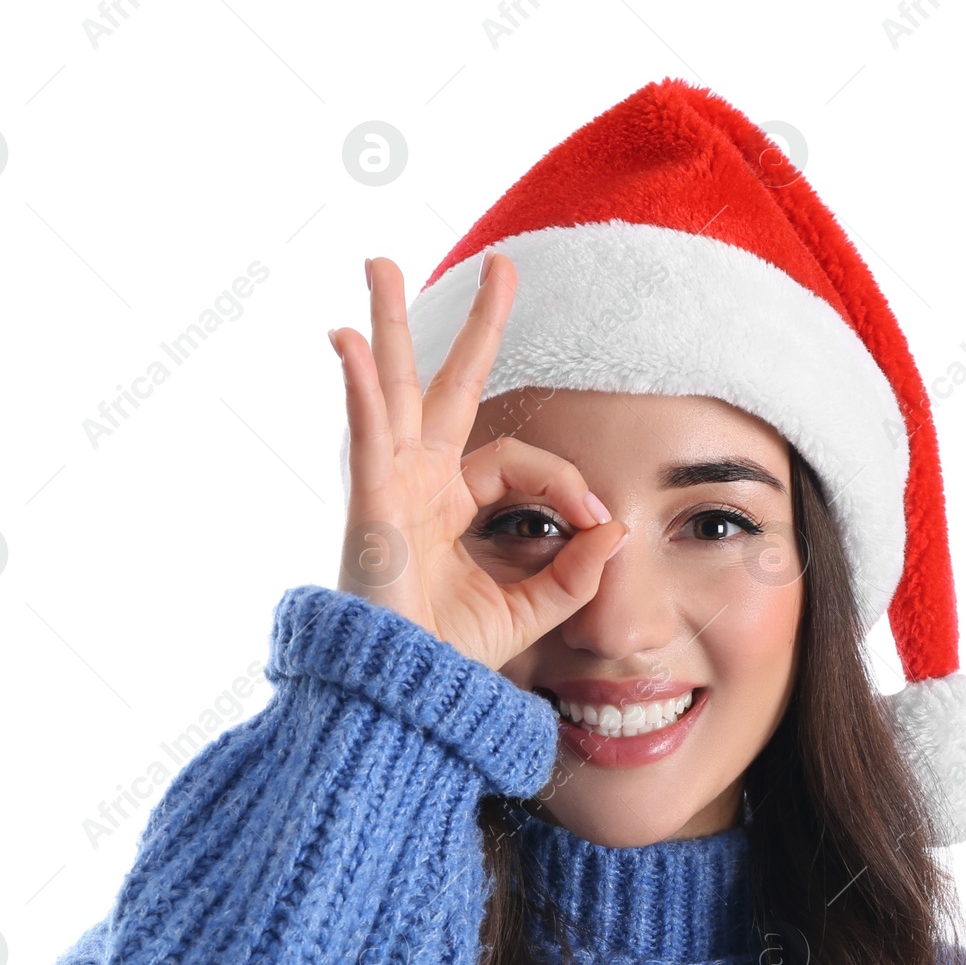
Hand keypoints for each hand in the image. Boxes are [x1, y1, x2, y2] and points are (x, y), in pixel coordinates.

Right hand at [329, 253, 627, 671]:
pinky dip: (358, 391)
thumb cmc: (451, 659)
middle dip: (475, 328)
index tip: (596, 521)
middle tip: (502, 265)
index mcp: (453, 505)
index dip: (563, 482)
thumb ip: (574, 572)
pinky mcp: (369, 510)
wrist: (408, 701)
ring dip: (387, 326)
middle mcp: (419, 485)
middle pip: (447, 390)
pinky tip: (348, 342)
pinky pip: (365, 439)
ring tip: (380, 263)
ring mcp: (389, 491)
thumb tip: (618, 526)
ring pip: (393, 392)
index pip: (517, 461)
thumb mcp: (530, 611)